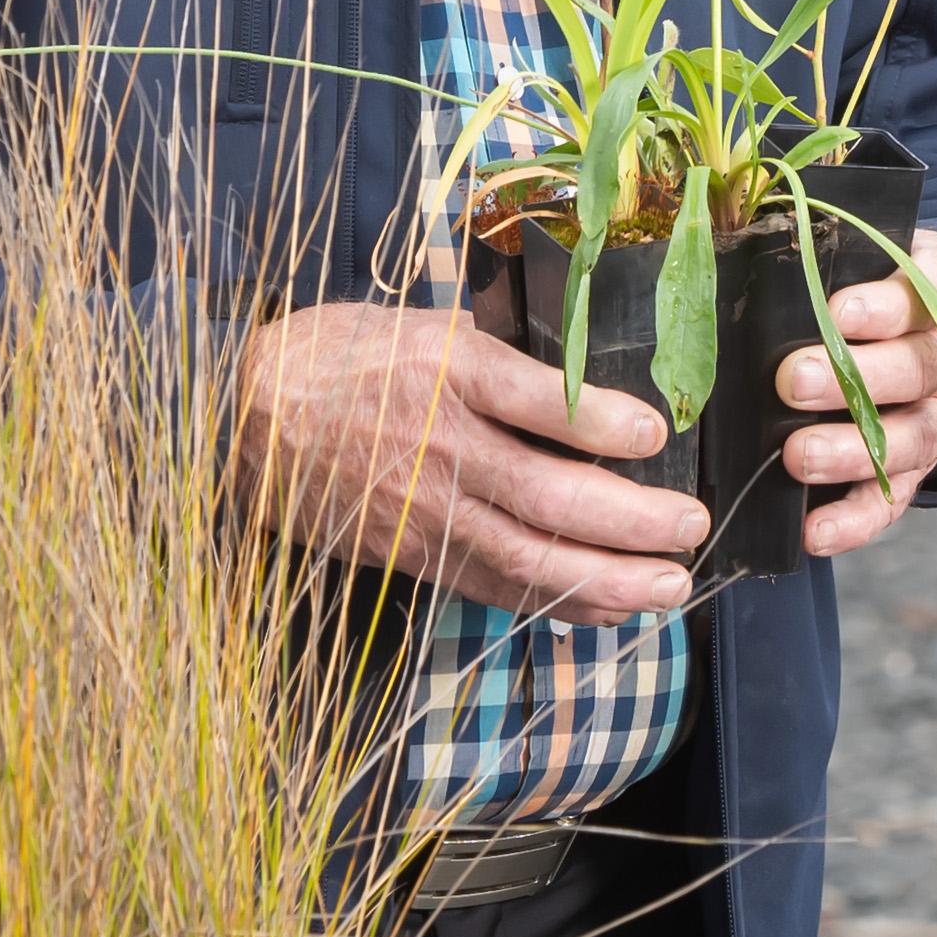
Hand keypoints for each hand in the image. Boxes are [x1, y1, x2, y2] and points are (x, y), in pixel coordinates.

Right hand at [227, 296, 706, 617]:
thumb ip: (498, 361)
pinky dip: (555, 601)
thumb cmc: (343, 358)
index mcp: (448, 371)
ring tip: (669, 585)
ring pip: (531, 553)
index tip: (660, 433)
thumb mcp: (420, 327)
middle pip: (552, 493)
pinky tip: (606, 609)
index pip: (543, 402)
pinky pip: (495, 584)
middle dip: (633, 519)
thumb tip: (588, 387)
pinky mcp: (412, 552)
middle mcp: (444, 445)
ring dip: (609, 577)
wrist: (245, 420)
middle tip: (691, 526)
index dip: (607, 425)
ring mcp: (426, 509)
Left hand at [776, 236, 936, 555]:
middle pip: (913, 372)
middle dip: (852, 380)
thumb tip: (758, 235)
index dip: (882, 306)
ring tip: (798, 456)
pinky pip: (895, 498)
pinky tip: (813, 532)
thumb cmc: (909, 284)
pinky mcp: (923, 466)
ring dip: (852, 452)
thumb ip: (850, 249)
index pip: (922, 295)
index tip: (836, 309)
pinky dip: (855, 521)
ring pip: (908, 439)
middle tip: (792, 380)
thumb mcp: (899, 247)